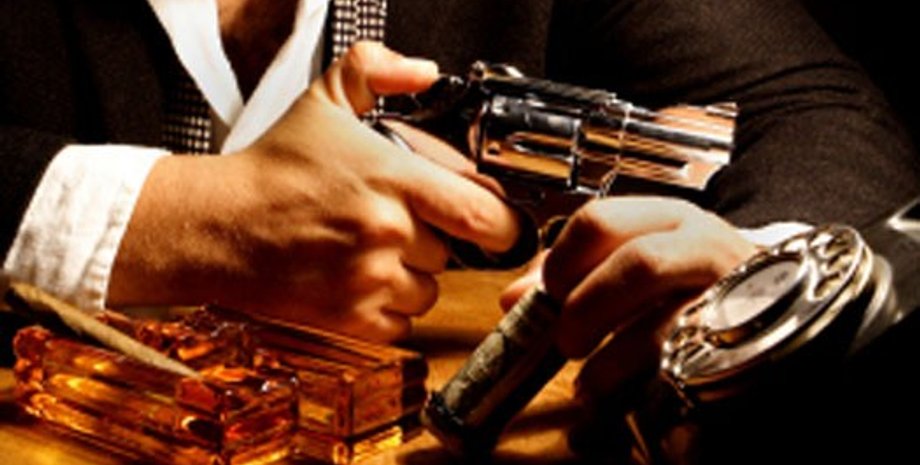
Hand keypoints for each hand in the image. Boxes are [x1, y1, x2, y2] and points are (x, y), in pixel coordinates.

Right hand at [108, 42, 520, 341]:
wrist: (218, 225)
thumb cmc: (273, 169)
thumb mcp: (324, 100)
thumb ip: (376, 69)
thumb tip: (423, 71)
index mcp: (393, 180)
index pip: (484, 214)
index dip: (502, 223)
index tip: (496, 222)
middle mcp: (387, 233)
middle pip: (454, 254)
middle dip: (438, 241)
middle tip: (405, 225)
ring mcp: (369, 281)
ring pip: (428, 291)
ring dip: (413, 277)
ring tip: (376, 252)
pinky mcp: (350, 319)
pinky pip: (400, 325)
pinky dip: (389, 310)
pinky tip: (362, 282)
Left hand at [500, 196, 755, 399]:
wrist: (770, 295)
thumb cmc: (689, 279)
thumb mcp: (634, 259)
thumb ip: (574, 274)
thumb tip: (515, 297)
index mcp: (666, 217)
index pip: (599, 221)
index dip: (561, 263)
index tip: (547, 298)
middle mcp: (703, 245)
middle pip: (638, 264)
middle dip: (588, 308)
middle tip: (566, 339)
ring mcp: (729, 292)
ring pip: (668, 323)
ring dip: (613, 360)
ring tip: (589, 382)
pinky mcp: (741, 339)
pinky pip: (688, 366)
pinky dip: (645, 390)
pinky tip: (625, 399)